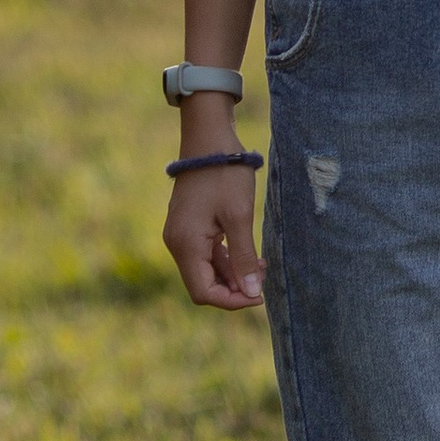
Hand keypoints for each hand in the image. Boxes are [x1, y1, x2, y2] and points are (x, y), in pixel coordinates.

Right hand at [164, 161, 265, 313]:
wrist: (209, 140)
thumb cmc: (225, 176)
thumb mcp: (240, 216)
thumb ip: (244, 257)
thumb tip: (251, 293)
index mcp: (185, 245)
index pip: (203, 293)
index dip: (232, 300)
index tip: (259, 294)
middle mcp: (177, 244)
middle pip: (203, 284)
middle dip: (234, 287)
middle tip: (262, 276)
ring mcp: (181, 235)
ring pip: (206, 270)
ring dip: (233, 274)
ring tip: (260, 264)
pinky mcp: (189, 227)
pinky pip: (206, 255)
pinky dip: (226, 259)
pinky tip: (249, 254)